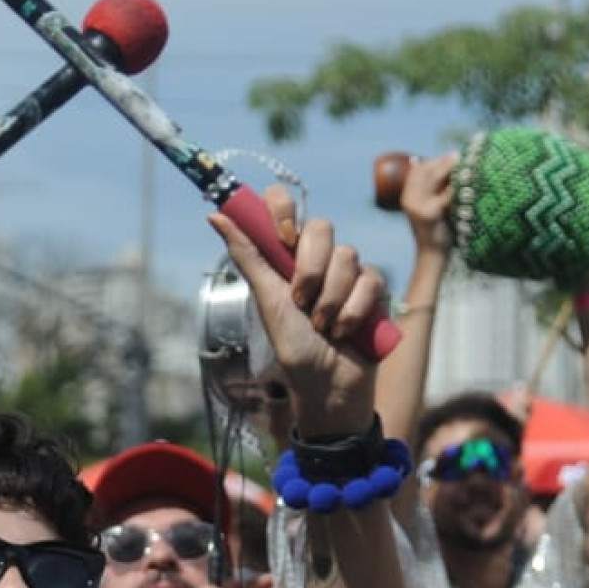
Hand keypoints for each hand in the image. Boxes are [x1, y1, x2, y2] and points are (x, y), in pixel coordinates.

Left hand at [211, 198, 385, 436]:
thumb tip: (215, 215)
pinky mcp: (373, 287)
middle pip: (321, 226)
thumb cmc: (294, 347)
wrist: (327, 384)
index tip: (283, 237)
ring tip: (322, 327)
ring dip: (330, 299)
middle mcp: (318, 256)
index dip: (283, 210)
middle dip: (310, 268)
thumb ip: (248, 256)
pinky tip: (345, 331)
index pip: (283, 203)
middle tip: (300, 302)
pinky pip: (370, 278)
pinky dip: (353, 310)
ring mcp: (348, 270)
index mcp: (287, 255)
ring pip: (348, 255)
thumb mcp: (267, 301)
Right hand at [398, 150, 457, 251]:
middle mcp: (409, 200)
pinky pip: (447, 194)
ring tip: (467, 165)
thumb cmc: (436, 229)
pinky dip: (458, 187)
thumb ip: (429, 186)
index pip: (419, 169)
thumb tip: (422, 160)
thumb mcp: (430, 205)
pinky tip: (469, 186)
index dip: (436, 160)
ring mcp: (418, 207)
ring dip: (451, 170)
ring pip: (435, 178)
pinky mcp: (430, 213)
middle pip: (427, 171)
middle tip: (461, 156)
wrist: (433, 255)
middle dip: (444, 162)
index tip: (453, 155)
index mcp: (407, 196)